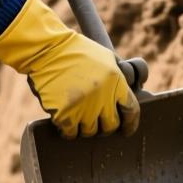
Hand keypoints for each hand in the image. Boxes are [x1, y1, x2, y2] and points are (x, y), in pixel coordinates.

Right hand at [0, 0, 138, 138]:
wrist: (47, 49)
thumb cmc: (76, 51)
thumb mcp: (107, 57)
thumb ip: (120, 74)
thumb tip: (135, 85)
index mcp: (117, 82)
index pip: (132, 111)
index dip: (130, 124)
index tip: (126, 130)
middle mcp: (103, 97)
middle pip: (111, 126)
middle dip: (105, 128)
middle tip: (97, 124)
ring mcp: (84, 107)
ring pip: (90, 131)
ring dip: (85, 129)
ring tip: (79, 120)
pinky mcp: (64, 114)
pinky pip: (70, 133)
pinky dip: (68, 131)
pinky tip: (65, 124)